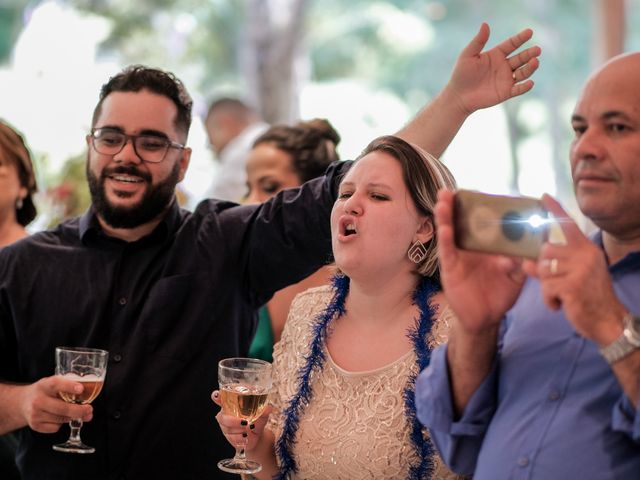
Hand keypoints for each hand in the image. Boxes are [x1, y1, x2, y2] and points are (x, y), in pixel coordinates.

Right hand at [19, 376, 92, 433]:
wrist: (22, 402)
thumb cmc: (45, 391)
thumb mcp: (54, 383)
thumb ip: (70, 387)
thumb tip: (89, 396)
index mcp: (45, 385)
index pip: (57, 384)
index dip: (70, 386)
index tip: (81, 389)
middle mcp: (38, 400)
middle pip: (62, 408)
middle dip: (79, 410)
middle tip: (89, 409)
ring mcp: (35, 414)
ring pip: (61, 419)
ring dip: (72, 417)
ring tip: (74, 412)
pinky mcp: (35, 425)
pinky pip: (55, 427)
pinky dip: (61, 424)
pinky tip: (58, 417)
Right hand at [212, 389, 271, 452]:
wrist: (258, 437)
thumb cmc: (257, 420)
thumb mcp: (262, 415)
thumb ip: (264, 411)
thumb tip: (269, 408)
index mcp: (231, 405)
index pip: (220, 399)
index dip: (216, 397)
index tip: (216, 396)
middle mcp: (226, 415)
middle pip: (222, 417)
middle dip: (233, 421)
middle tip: (245, 423)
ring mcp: (225, 427)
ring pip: (227, 429)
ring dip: (239, 430)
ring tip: (249, 430)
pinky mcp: (228, 437)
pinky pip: (231, 438)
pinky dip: (240, 439)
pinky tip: (246, 438)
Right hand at [435, 189, 526, 333]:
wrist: (487, 318)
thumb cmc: (500, 294)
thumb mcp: (516, 276)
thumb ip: (522, 261)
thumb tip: (529, 248)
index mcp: (485, 246)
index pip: (479, 222)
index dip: (475, 207)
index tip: (475, 191)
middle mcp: (469, 247)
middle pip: (459, 222)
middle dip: (454, 205)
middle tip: (451, 190)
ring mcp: (458, 257)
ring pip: (449, 232)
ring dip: (444, 216)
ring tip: (443, 200)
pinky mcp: (450, 269)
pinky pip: (447, 252)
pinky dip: (445, 239)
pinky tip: (445, 228)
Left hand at [445, 23, 540, 114]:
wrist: (458, 96)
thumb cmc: (461, 74)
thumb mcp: (468, 55)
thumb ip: (478, 41)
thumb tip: (485, 24)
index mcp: (496, 55)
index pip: (511, 44)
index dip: (520, 38)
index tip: (530, 32)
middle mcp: (503, 66)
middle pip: (521, 58)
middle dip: (529, 53)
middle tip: (537, 50)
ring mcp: (505, 79)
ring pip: (523, 72)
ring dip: (530, 68)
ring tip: (535, 62)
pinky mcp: (505, 92)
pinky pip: (518, 89)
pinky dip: (525, 87)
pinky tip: (530, 82)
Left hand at [522, 195, 626, 344]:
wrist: (607, 320)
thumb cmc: (588, 296)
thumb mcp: (572, 276)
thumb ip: (549, 266)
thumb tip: (526, 261)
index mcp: (586, 249)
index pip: (568, 225)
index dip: (555, 210)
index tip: (543, 196)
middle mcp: (585, 255)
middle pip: (545, 251)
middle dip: (543, 270)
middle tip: (556, 283)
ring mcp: (580, 269)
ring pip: (543, 272)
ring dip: (547, 288)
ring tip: (562, 296)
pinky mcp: (573, 286)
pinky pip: (546, 289)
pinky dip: (549, 301)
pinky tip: (561, 305)